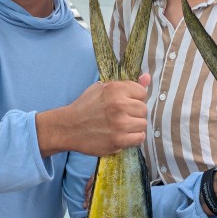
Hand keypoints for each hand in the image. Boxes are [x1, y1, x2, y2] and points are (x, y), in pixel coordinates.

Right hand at [36, 74, 150, 157]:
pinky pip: (139, 138)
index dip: (134, 98)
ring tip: (122, 125)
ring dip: (134, 126)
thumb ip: (127, 84)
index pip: (141, 92)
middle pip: (143, 109)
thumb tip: (147, 77)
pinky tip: (123, 134)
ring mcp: (119, 124)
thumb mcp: (102, 89)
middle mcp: (119, 105)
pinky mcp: (118, 140)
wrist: (69, 127)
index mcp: (115, 89)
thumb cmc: (86, 107)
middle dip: (134, 113)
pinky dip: (133, 138)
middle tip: (121, 115)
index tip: (125, 103)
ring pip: (143, 124)